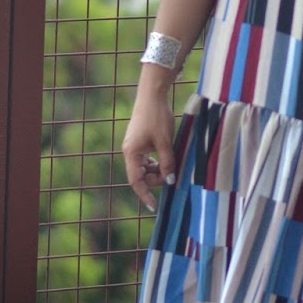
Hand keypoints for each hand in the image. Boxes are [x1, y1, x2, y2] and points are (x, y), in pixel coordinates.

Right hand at [122, 95, 177, 212]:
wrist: (152, 95)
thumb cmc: (157, 117)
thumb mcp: (165, 142)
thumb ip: (167, 163)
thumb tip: (169, 182)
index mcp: (131, 153)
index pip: (136, 182)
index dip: (145, 195)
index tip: (154, 207)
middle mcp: (130, 152)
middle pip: (140, 176)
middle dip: (155, 179)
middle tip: (172, 175)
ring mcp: (134, 146)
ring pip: (144, 168)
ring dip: (157, 170)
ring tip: (171, 164)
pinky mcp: (140, 141)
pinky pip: (146, 159)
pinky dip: (156, 162)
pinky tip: (166, 157)